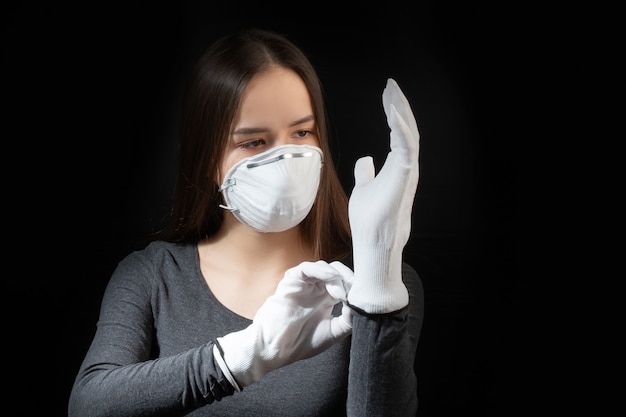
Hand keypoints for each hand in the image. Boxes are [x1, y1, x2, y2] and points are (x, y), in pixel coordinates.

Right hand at [216, 260, 352, 387]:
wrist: (275, 349)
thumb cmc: (300, 342)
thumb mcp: (332, 332)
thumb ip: (348, 320)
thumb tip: (362, 306)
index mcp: (326, 298)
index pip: (345, 284)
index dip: (356, 287)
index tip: (366, 296)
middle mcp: (316, 288)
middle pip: (337, 272)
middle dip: (350, 278)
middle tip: (359, 289)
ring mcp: (304, 283)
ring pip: (324, 267)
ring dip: (337, 277)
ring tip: (342, 295)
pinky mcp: (291, 280)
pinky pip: (307, 268)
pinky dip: (321, 271)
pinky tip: (331, 284)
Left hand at [347, 78, 419, 313]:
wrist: (373, 244)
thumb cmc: (370, 220)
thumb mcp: (363, 189)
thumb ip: (366, 174)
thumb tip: (365, 159)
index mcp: (397, 167)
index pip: (399, 133)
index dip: (394, 113)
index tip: (386, 95)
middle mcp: (405, 167)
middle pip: (407, 129)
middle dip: (399, 106)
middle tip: (390, 86)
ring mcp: (407, 172)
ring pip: (410, 134)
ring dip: (401, 112)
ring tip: (392, 92)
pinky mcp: (404, 178)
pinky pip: (406, 147)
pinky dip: (401, 128)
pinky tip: (392, 113)